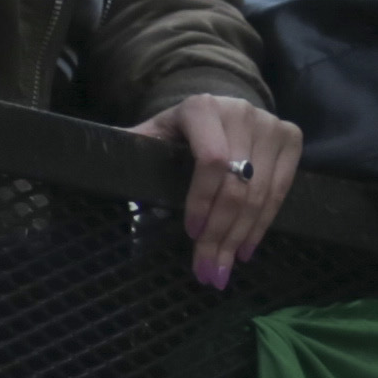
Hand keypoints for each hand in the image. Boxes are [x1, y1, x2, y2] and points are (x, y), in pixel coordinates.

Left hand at [142, 91, 300, 291]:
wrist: (219, 111)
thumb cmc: (177, 132)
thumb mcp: (150, 135)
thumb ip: (126, 148)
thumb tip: (86, 162)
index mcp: (201, 108)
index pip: (212, 160)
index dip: (203, 200)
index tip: (190, 233)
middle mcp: (240, 111)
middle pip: (237, 184)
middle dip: (220, 234)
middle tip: (207, 270)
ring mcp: (270, 124)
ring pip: (260, 193)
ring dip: (241, 238)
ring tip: (222, 268)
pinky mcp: (291, 138)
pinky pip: (280, 191)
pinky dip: (262, 225)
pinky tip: (245, 248)